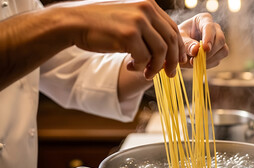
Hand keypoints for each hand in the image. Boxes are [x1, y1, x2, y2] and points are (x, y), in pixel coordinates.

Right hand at [59, 0, 185, 78]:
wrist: (74, 22)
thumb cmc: (101, 24)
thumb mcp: (129, 19)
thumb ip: (148, 29)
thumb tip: (168, 50)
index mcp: (149, 5)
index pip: (173, 29)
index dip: (178, 48)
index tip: (178, 62)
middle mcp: (146, 9)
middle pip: (171, 40)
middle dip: (172, 61)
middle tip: (169, 74)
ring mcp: (138, 21)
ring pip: (161, 51)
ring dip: (156, 67)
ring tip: (146, 73)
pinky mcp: (128, 35)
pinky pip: (145, 58)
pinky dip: (141, 67)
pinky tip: (130, 66)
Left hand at [178, 13, 228, 67]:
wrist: (179, 47)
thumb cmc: (179, 38)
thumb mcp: (179, 39)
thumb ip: (187, 44)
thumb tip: (196, 50)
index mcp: (204, 19)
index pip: (210, 27)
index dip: (209, 38)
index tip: (205, 48)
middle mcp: (215, 29)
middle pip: (220, 39)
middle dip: (210, 51)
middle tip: (197, 59)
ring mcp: (218, 41)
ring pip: (223, 51)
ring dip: (210, 59)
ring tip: (194, 62)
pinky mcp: (218, 53)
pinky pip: (218, 60)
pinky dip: (208, 64)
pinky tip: (197, 64)